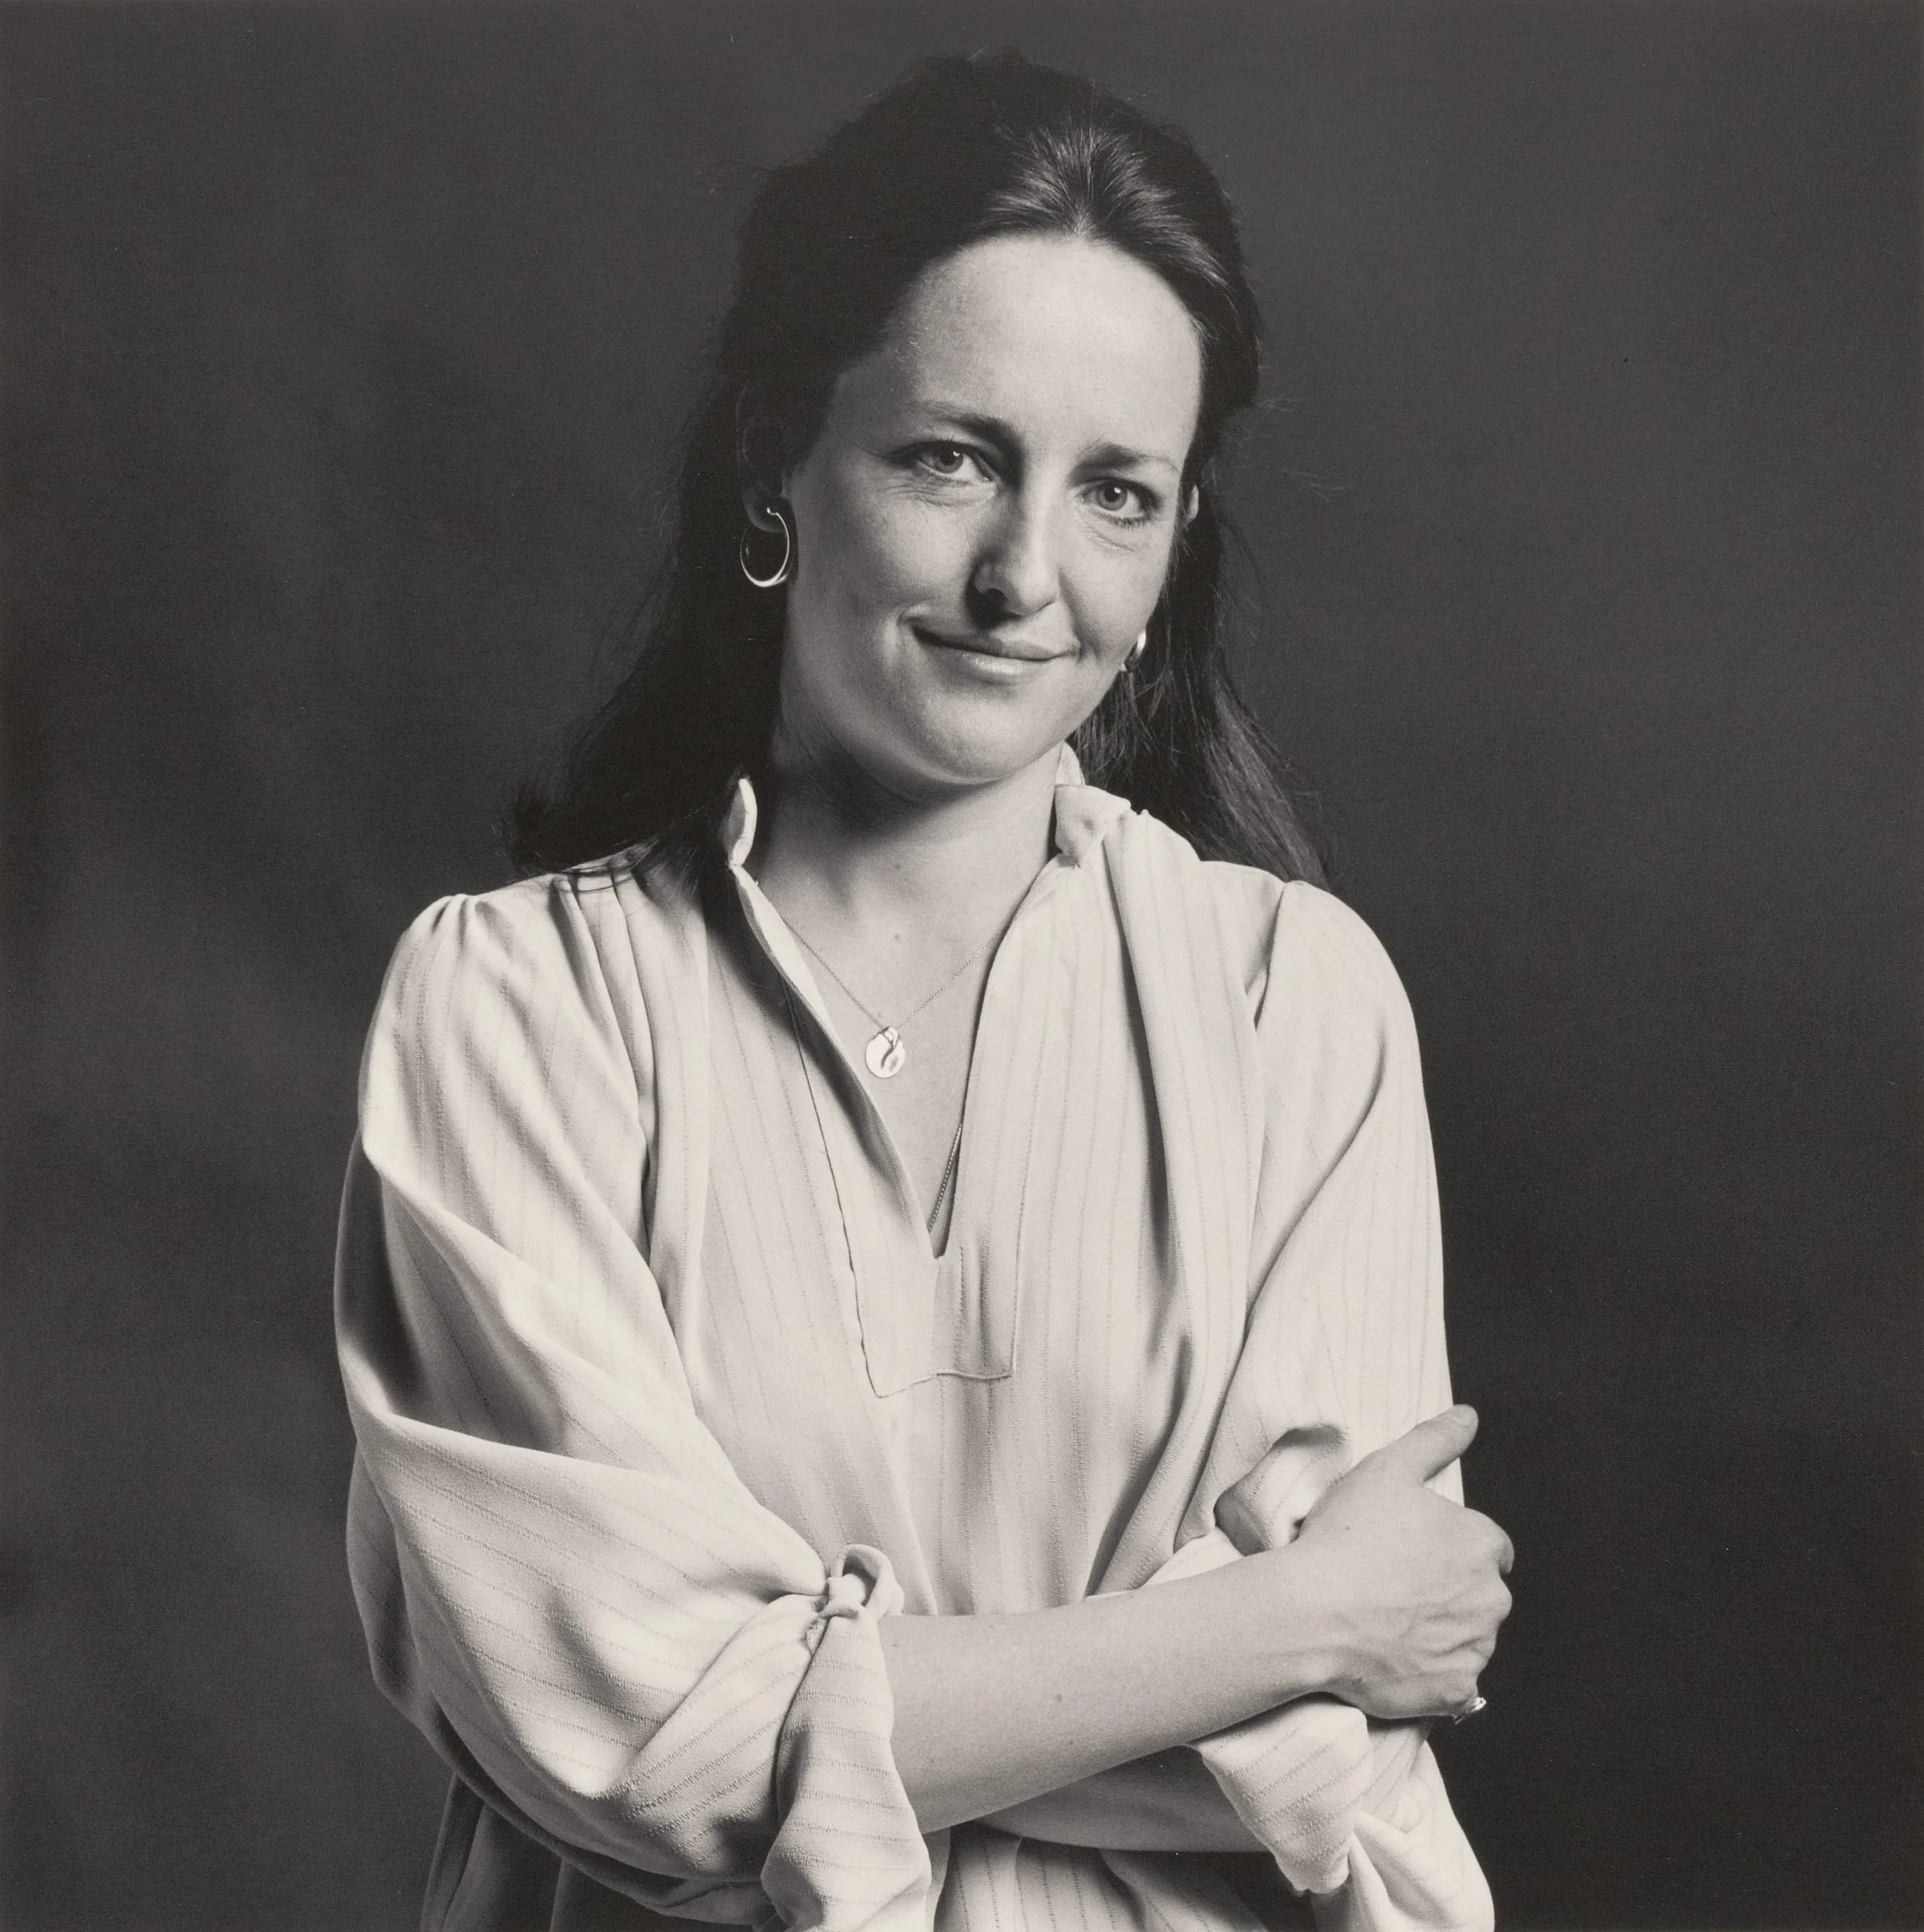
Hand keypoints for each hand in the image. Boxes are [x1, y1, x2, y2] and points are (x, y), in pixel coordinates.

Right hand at [1286, 1405, 1513, 1720]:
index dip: (1449, 1547)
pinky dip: (1435, 1676)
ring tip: (1389, 1623)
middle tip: (1396, 1587)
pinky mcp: (1455, 1691)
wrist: (1313, 1615)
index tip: (1413, 1553)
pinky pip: (1457, 1686)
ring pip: (1469, 1639)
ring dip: (1443, 1633)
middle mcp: (1492, 1598)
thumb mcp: (1386, 1470)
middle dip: (1451, 1592)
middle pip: (1481, 1594)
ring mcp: (1474, 1649)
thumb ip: (1435, 1440)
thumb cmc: (1346, 1538)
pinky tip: (1397, 1659)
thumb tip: (1469, 1417)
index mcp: (1482, 1544)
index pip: (1488, 1546)